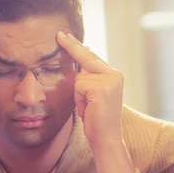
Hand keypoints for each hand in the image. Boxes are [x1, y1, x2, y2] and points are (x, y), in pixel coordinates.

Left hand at [56, 31, 123, 148]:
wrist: (106, 138)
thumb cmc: (97, 119)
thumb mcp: (93, 95)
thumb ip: (89, 79)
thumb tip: (79, 63)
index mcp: (114, 75)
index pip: (92, 57)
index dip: (78, 47)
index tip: (66, 35)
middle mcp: (114, 75)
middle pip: (86, 57)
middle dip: (72, 46)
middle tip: (59, 33)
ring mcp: (109, 81)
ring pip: (79, 77)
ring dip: (78, 95)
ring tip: (89, 108)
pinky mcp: (101, 88)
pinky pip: (78, 86)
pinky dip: (79, 100)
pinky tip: (89, 109)